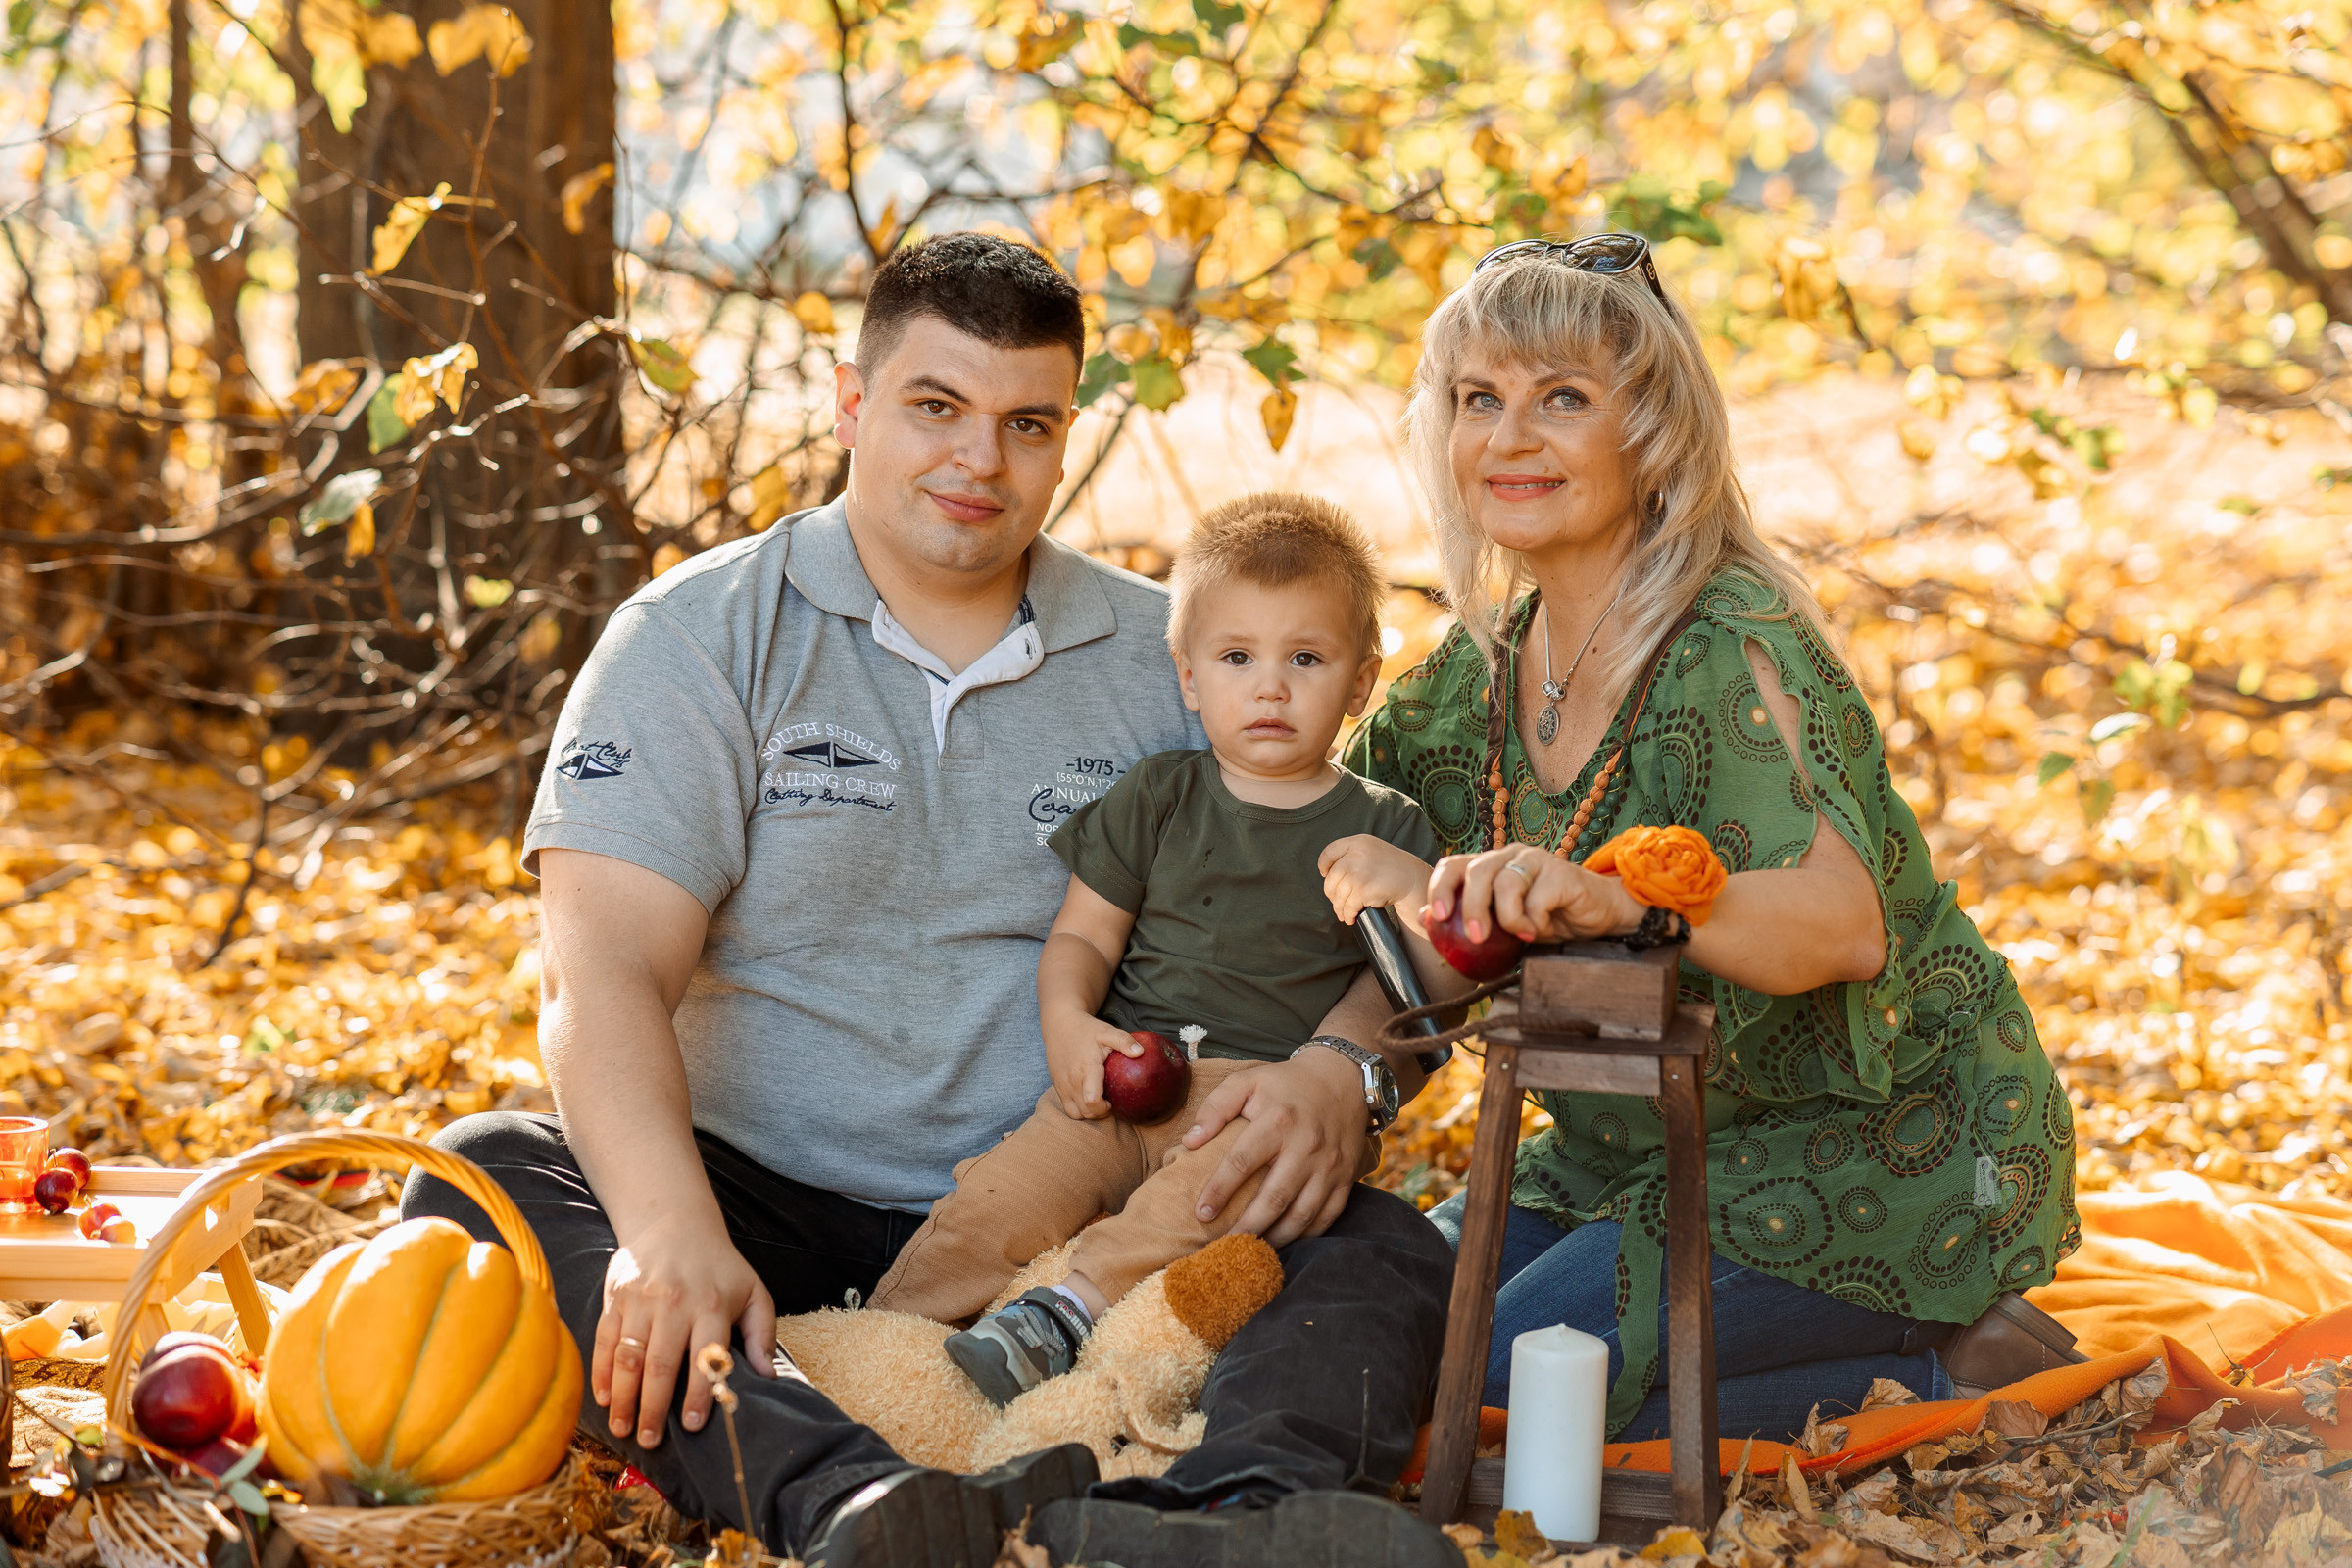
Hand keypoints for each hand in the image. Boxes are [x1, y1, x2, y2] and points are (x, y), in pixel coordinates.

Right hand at [593, 1219, 774, 1449]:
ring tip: (623, 1429)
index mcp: (712, 1305)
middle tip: (649, 1442)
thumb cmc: (719, 1267)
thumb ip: (762, 1334)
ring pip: (628, 1357)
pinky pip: (603, 1340)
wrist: (674, 1221)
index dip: (699, 1393)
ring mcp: (641, 1300)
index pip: (705, 1357)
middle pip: (660, 1365)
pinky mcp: (615, 1298)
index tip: (693, 1425)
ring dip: (623, 1398)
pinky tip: (604, 1399)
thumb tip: (770, 1378)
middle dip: (653, 1408)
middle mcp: (675, 1303)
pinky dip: (600, 1372)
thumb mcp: (753, 1291)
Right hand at [1045, 1010, 1137, 1118]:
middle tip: (1109, 1101)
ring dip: (1088, 1112)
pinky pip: (1067, 1107)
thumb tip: (1140, 1052)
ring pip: (1075, 1113)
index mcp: (1086, 1069)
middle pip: (1086, 1112)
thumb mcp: (1107, 1031)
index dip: (1105, 1108)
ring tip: (1098, 1100)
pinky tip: (1087, 1095)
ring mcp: (1062, 1085)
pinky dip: (1078, 1107)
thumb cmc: (1087, 1029)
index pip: (1092, 1101)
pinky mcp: (1057, 1085)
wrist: (1060, 1025)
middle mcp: (1071, 1080)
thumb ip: (1124, 1041)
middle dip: (1100, 1112)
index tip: (1113, 1101)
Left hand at [1181, 1047, 1365, 1245]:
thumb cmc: (1286, 1084)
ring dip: (1275, 1238)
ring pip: (1301, 1214)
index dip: (1219, 1191)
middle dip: (1246, 1227)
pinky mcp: (1345, 1179)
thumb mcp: (1248, 1081)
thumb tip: (1190, 1141)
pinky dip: (1305, 1236)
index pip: (1242, 1162)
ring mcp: (1329, 1166)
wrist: (1342, 1079)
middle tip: (1223, 1247)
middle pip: (1273, 1198)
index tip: (1201, 1213)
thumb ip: (1215, 1108)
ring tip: (1250, 1250)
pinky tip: (1284, 1242)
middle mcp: (1306, 1146)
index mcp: (1278, 1121)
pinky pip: (1326, 1217)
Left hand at [1318, 835, 1436, 926]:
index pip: (1329, 852)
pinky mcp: (1364, 890)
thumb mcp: (1371, 850)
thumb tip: (1328, 874)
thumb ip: (1351, 855)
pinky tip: (1351, 917)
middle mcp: (1356, 854)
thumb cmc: (1391, 866)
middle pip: (1331, 878)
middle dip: (1332, 893)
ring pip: (1338, 895)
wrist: (1412, 878)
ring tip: (1343, 913)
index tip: (1325, 874)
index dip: (1324, 866)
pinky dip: (1348, 915)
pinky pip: (1348, 907)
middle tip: (1337, 901)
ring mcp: (1359, 872)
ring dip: (1339, 908)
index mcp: (1357, 842)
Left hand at [1426, 846, 1644, 945]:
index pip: (1454, 865)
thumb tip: (1426, 918)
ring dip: (1508, 918)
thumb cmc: (1548, 918)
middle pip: (1477, 870)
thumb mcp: (1505, 925)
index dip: (1440, 886)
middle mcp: (1510, 856)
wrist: (1598, 916)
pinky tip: (1541, 929)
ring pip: (1506, 883)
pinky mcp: (1560, 872)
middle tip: (1475, 937)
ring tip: (1521, 936)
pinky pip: (1536, 899)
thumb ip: (1471, 919)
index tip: (1438, 916)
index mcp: (1491, 865)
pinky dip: (1534, 922)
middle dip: (1471, 906)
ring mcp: (1536, 860)